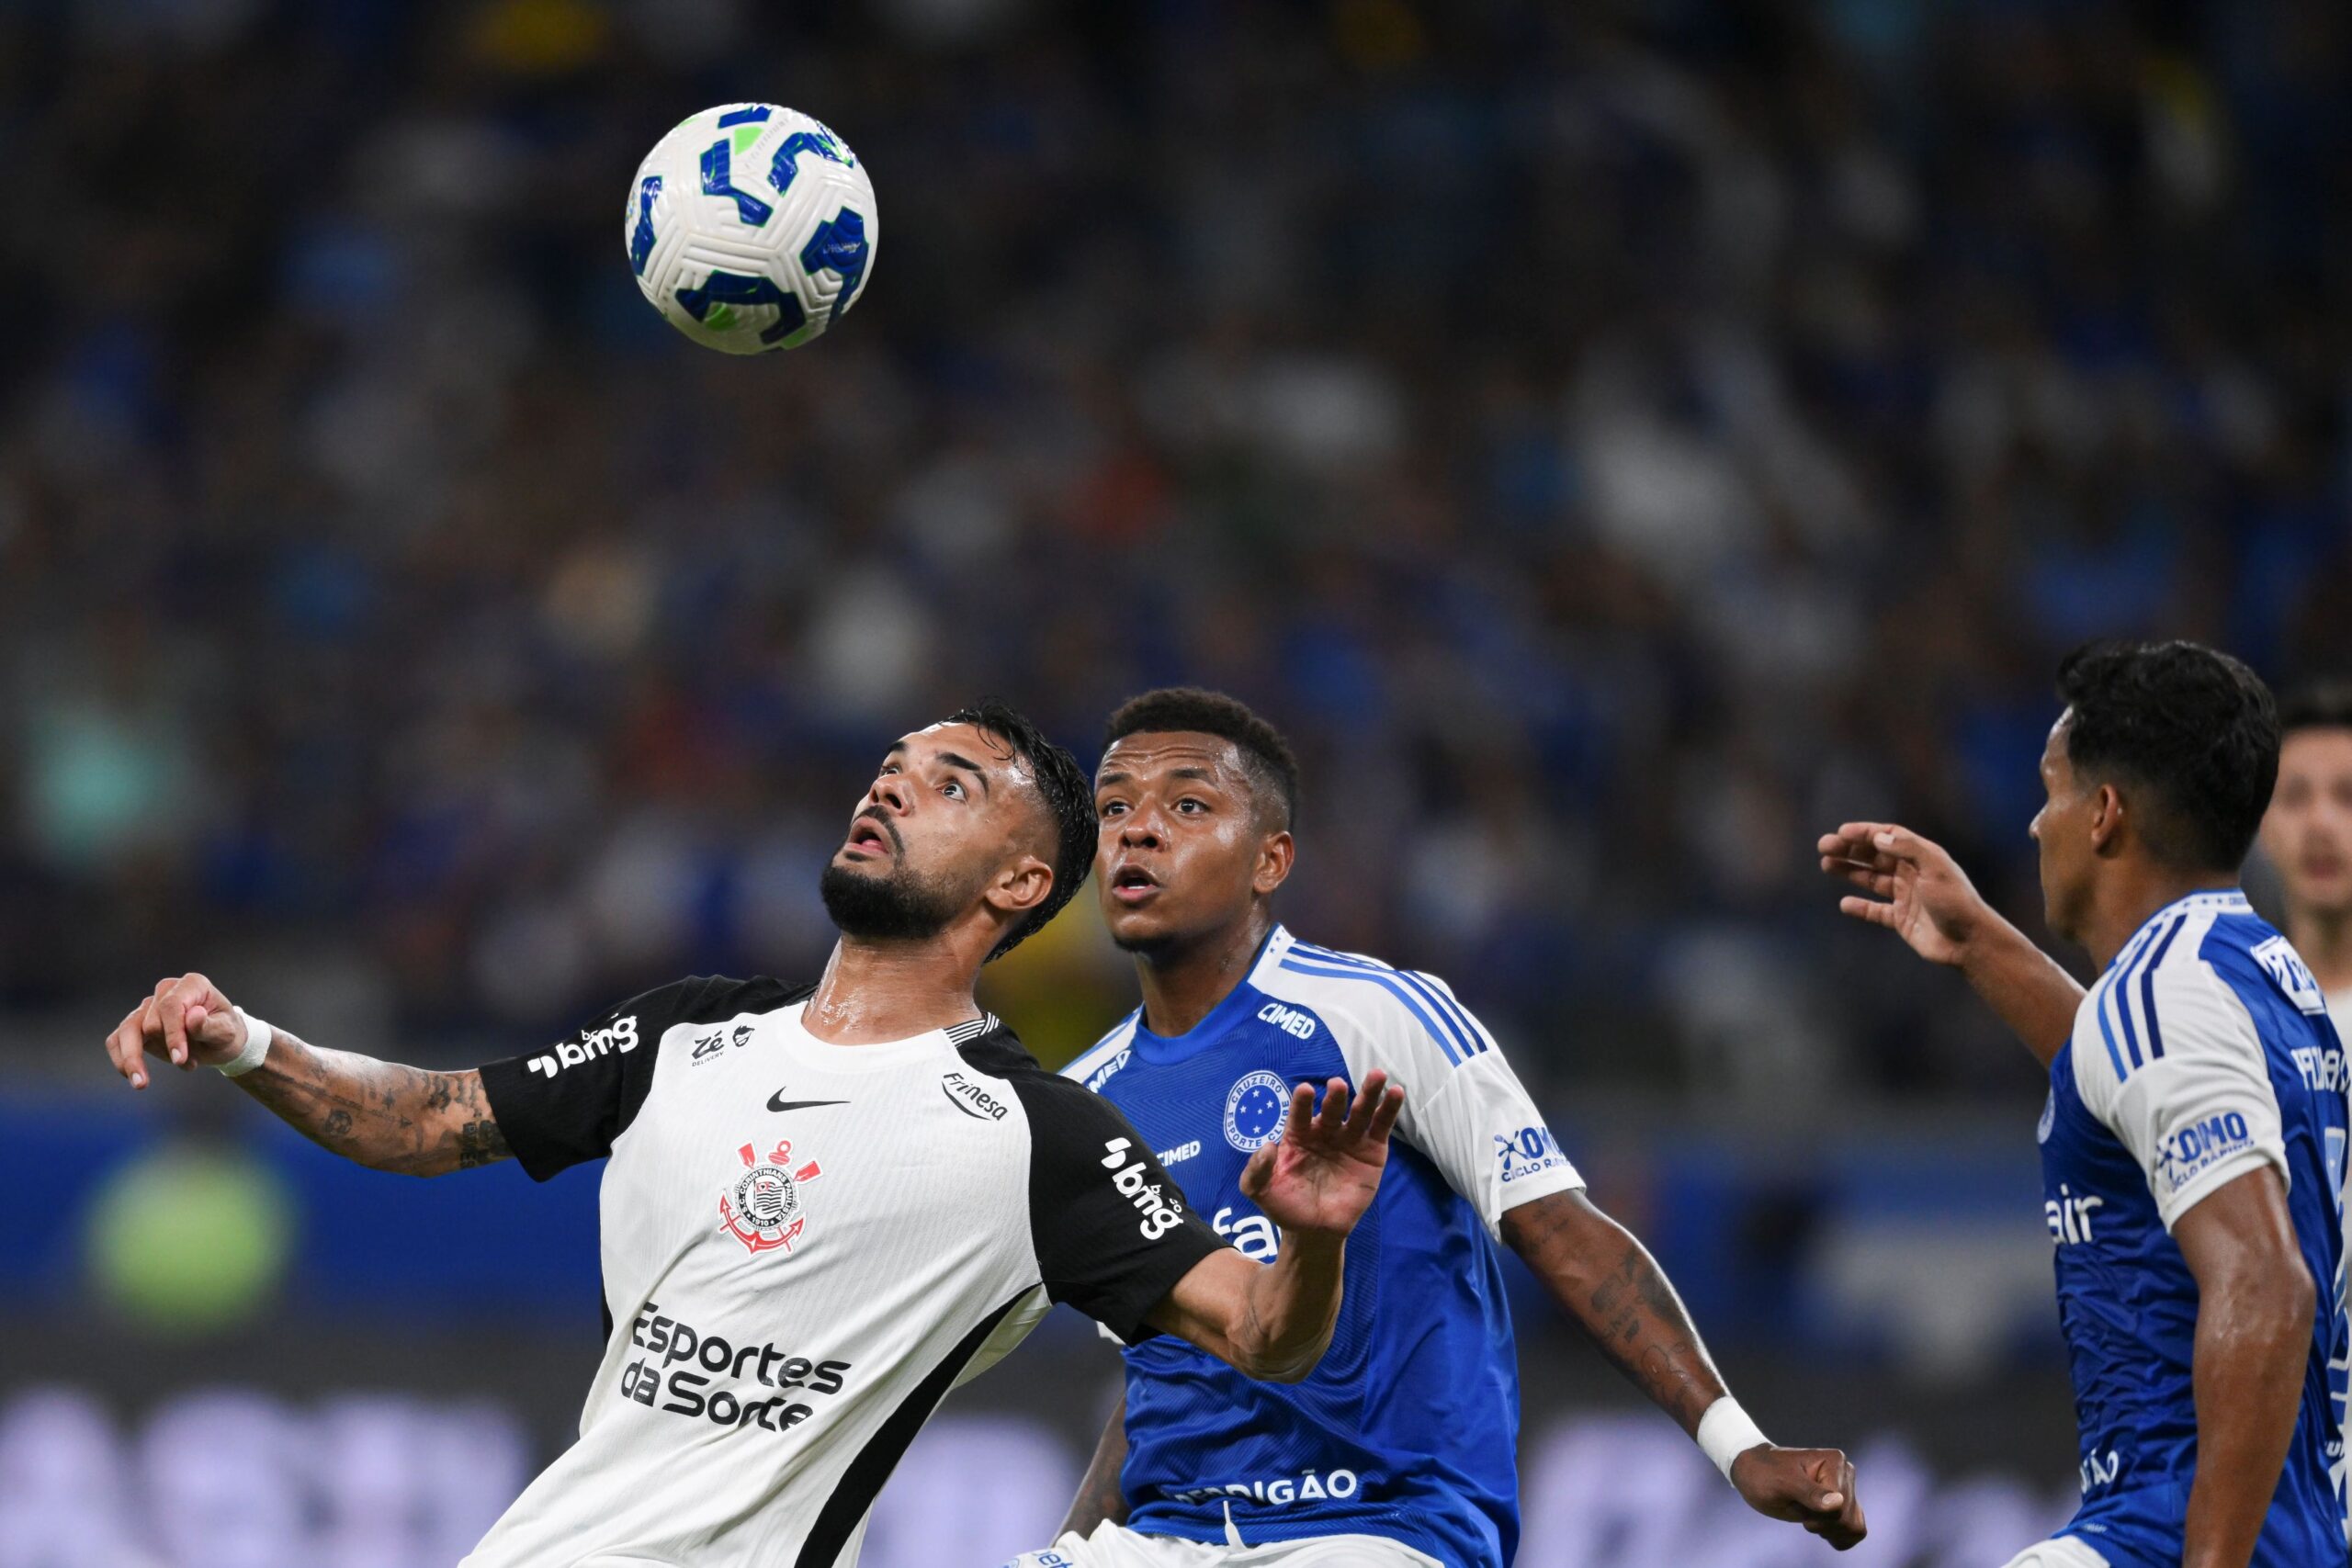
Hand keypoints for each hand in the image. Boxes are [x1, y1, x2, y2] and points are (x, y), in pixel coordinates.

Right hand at [104, 972, 249, 1088]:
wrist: (219, 1041)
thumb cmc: (225, 1032)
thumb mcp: (226, 1032)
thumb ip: (209, 1025)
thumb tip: (193, 1016)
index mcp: (192, 984)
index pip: (171, 1006)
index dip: (173, 1034)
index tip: (180, 1059)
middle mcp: (165, 991)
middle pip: (150, 1022)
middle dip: (166, 1049)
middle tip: (188, 1065)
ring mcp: (148, 1007)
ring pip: (127, 1030)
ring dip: (132, 1059)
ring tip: (141, 1084)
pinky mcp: (135, 1025)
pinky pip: (117, 1040)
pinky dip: (122, 1060)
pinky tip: (133, 1078)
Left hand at [1238, 1070, 1403, 1238]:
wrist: (1314, 1231)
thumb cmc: (1285, 1205)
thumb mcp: (1260, 1190)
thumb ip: (1256, 1171)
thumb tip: (1266, 1146)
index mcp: (1298, 1135)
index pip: (1300, 1114)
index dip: (1303, 1103)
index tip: (1306, 1090)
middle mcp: (1325, 1131)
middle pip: (1333, 1108)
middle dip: (1336, 1096)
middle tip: (1337, 1085)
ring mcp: (1350, 1139)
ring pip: (1361, 1111)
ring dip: (1369, 1093)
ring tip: (1377, 1075)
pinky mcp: (1373, 1151)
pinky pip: (1381, 1127)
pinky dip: (1389, 1110)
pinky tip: (1397, 1092)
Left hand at [1731, 1444, 1865, 1549]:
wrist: (1754, 1473)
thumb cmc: (1763, 1474)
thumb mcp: (1781, 1483)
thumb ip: (1809, 1493)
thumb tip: (1838, 1503)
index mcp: (1835, 1462)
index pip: (1840, 1506)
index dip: (1816, 1514)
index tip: (1794, 1501)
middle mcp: (1846, 1473)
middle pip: (1847, 1519)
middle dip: (1820, 1522)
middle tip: (1798, 1507)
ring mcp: (1846, 1489)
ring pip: (1853, 1527)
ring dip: (1828, 1530)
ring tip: (1808, 1515)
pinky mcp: (1844, 1505)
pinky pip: (1856, 1531)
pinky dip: (1838, 1536)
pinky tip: (1820, 1528)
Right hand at [1817, 821, 1989, 967]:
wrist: (1969, 941)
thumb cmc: (1955, 901)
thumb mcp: (1934, 868)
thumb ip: (1907, 848)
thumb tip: (1877, 836)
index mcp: (1922, 857)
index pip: (1889, 837)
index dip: (1864, 832)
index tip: (1841, 832)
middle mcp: (1912, 873)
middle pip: (1875, 856)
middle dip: (1849, 850)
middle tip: (1823, 847)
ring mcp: (1906, 897)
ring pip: (1871, 880)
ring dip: (1849, 871)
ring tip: (1826, 865)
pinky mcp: (1901, 920)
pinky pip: (1875, 911)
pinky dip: (1860, 908)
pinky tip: (1845, 904)